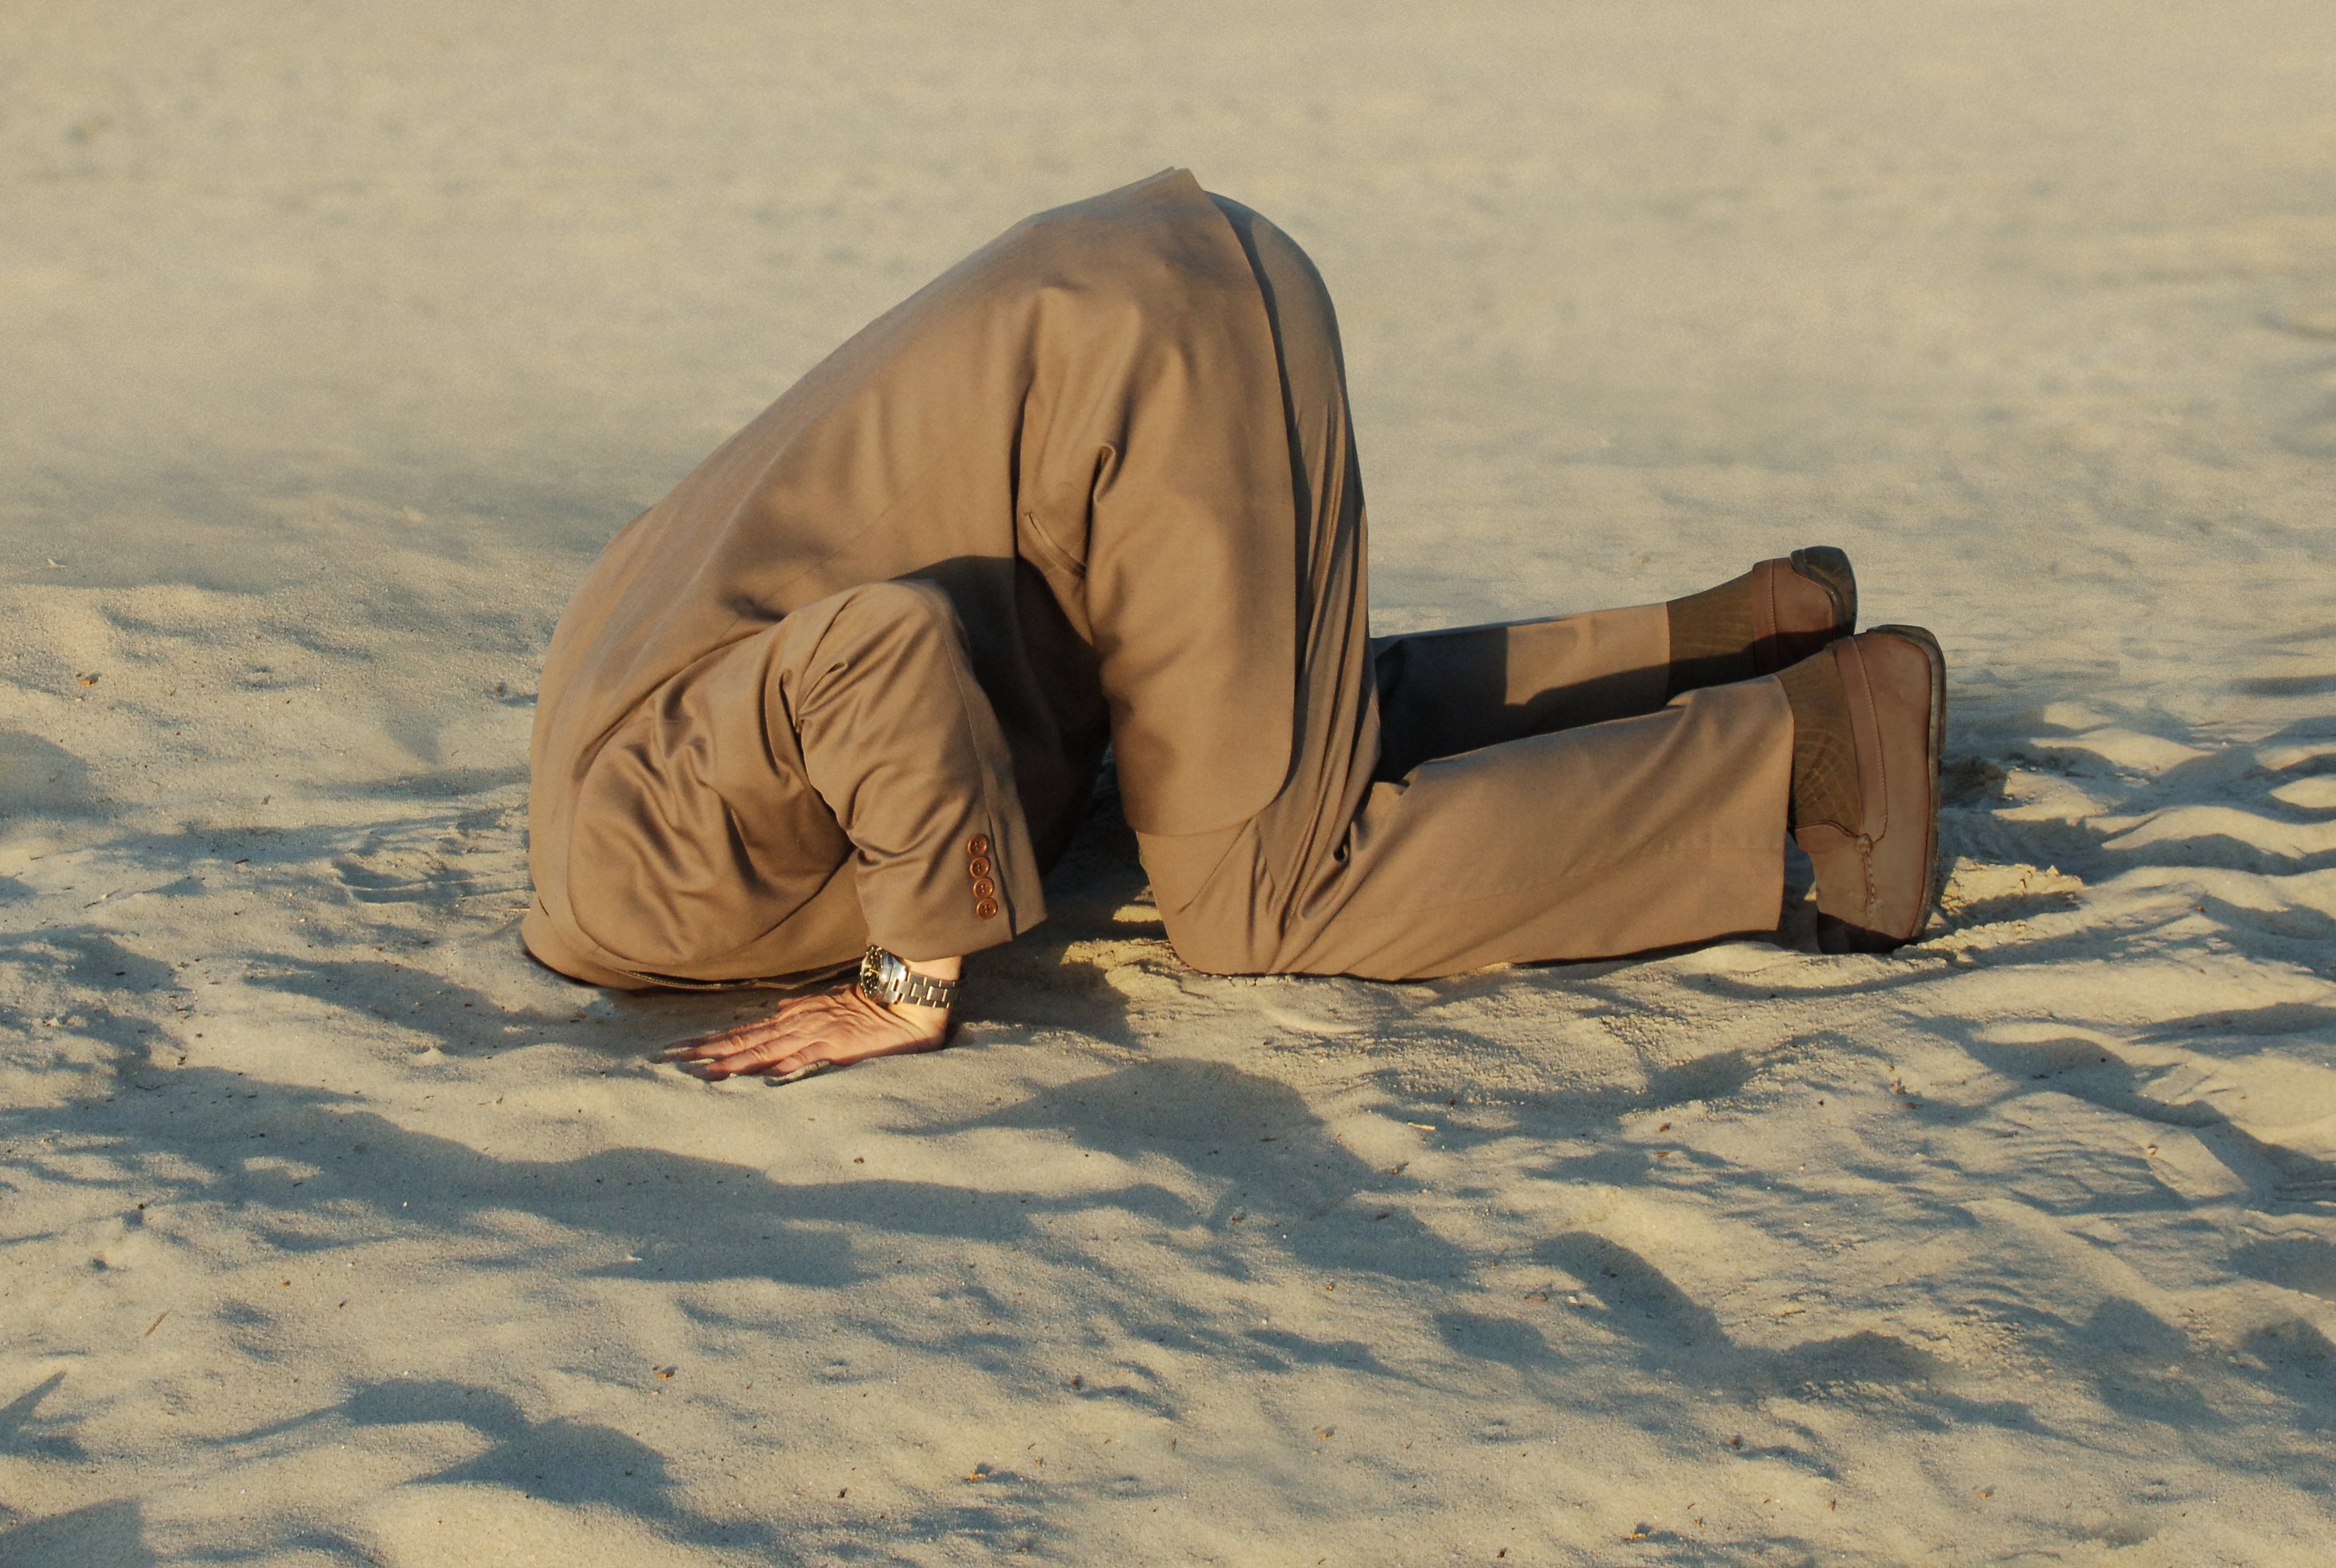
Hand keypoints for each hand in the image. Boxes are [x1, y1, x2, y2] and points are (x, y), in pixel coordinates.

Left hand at [662, 983, 948, 1082]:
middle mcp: (797, 1026)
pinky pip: (806, 1060)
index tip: (679, 1051)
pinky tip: (760, 1079)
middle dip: (707, 1052)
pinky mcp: (838, 1048)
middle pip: (744, 1041)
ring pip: (766, 1051)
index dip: (711, 1042)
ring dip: (733, 1063)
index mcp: (793, 1019)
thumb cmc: (869, 1007)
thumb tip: (775, 1014)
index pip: (744, 1032)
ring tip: (701, 1073)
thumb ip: (801, 1011)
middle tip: (671, 1062)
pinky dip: (782, 1069)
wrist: (907, 1003)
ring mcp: (816, 1036)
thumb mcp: (827, 1005)